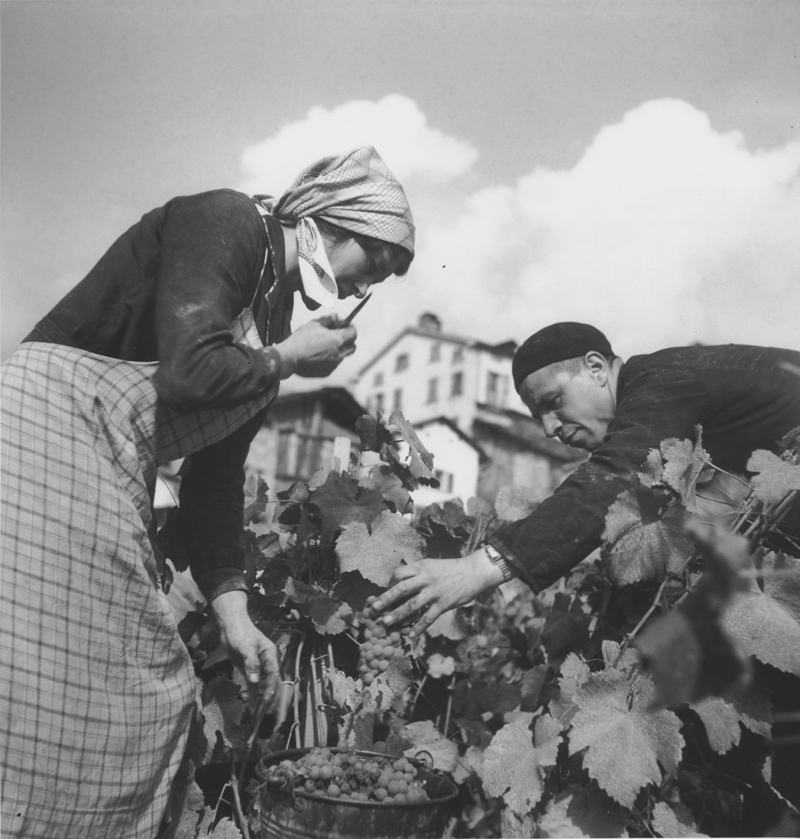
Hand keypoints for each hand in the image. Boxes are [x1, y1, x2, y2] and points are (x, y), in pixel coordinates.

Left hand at [211, 591, 279, 709]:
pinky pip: (253, 684)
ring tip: (256, 715)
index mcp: (270, 656)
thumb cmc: (240, 632)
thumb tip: (255, 682)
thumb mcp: (245, 647)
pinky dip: (252, 694)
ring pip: (261, 686)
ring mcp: (258, 666)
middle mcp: (267, 662)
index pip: (273, 677)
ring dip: (259, 699)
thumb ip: (251, 664)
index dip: (270, 692)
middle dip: (266, 700)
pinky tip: (251, 705)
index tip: (265, 705)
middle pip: (269, 684)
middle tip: (261, 716)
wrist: (230, 624)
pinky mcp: (249, 668)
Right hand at [275, 315, 356, 378]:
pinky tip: (317, 355)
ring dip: (338, 350)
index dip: (349, 328)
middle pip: (352, 346)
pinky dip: (329, 359)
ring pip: (342, 356)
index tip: (343, 325)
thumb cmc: (301, 339)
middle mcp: (339, 353)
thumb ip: (328, 320)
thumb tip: (336, 317)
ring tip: (324, 345)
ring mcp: (334, 364)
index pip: (353, 333)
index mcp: (338, 339)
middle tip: (336, 335)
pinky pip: (333, 364)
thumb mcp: (314, 324)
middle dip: (347, 340)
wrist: (289, 358)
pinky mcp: (327, 372)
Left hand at [370, 550, 505, 636]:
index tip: (385, 593)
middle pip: (401, 589)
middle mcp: (426, 579)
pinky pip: (428, 617)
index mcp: (421, 567)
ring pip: (412, 605)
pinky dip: (419, 627)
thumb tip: (400, 582)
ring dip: (398, 615)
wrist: (474, 572)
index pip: (399, 574)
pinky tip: (411, 635)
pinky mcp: (444, 603)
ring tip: (387, 623)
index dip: (389, 584)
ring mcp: (435, 592)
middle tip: (374, 609)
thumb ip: (417, 573)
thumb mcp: (431, 565)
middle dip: (386, 599)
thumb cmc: (451, 569)